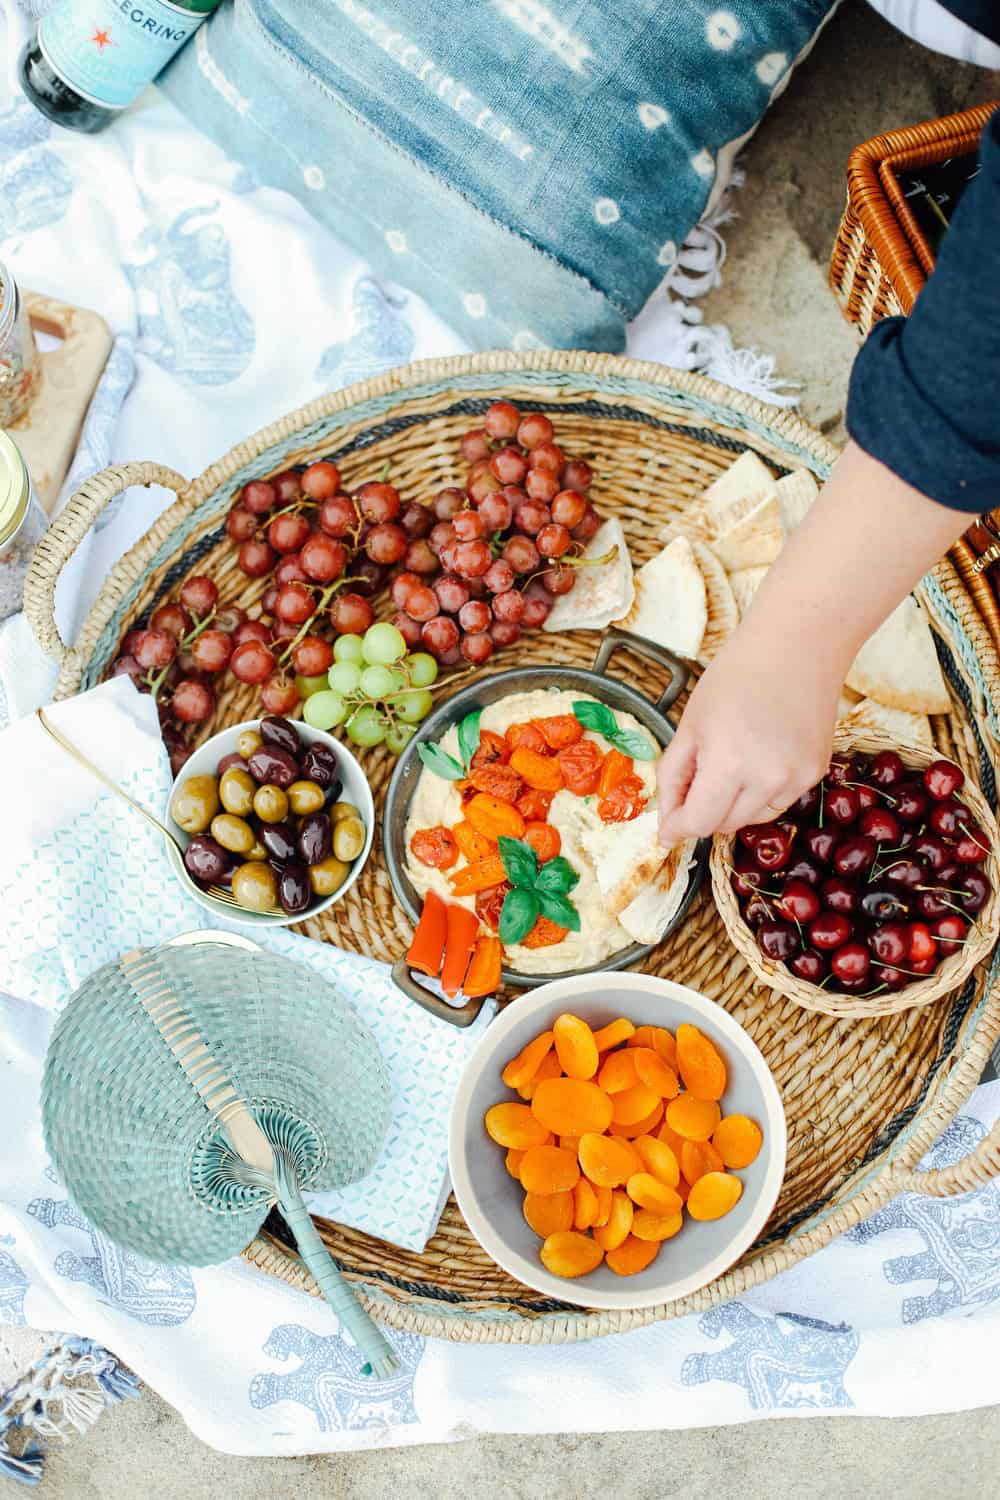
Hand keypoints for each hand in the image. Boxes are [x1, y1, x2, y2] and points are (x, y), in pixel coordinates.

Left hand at [657, 632, 840, 842]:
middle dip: (702, 812)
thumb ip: (673, 775)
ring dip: (732, 805)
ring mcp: (797, 778)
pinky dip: (760, 792)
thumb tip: (667, 820)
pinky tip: (757, 757)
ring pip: (752, 818)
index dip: (677, 829)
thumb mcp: (690, 724)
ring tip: (728, 762)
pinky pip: (779, 801)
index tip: (666, 830)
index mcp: (729, 764)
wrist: (797, 645)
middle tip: (694, 779)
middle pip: (724, 825)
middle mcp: (768, 778)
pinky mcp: (815, 773)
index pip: (698, 822)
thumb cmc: (737, 675)